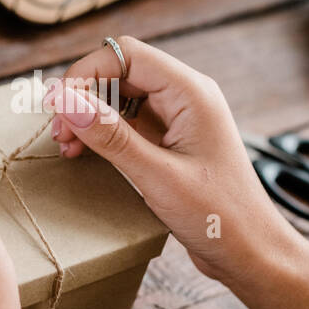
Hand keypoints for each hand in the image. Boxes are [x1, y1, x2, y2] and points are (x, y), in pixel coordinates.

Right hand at [46, 36, 291, 290]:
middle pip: (121, 72)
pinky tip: (84, 153)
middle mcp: (186, 96)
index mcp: (191, 92)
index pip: (126, 55)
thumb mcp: (157, 176)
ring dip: (90, 116)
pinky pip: (129, 123)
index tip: (56, 105)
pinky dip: (103, 134)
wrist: (252, 253)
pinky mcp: (171, 141)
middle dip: (84, 96)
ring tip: (67, 146)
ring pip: (121, 98)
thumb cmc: (219, 217)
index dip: (85, 72)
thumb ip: (110, 137)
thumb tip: (65, 100)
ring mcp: (179, 118)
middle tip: (58, 133)